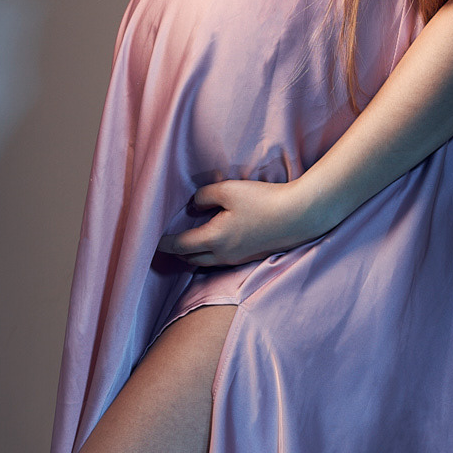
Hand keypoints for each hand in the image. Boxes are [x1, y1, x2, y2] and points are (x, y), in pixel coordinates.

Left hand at [158, 177, 321, 267]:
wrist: (299, 216)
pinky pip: (223, 260)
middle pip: (191, 259)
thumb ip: (204, 196)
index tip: (152, 240)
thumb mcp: (228, 190)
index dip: (164, 243)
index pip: (179, 245)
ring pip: (207, 262)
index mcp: (213, 239)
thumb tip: (194, 206)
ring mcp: (238, 259)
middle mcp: (223, 255)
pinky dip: (212, 253)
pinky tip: (217, 240)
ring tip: (190, 242)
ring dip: (195, 254)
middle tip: (168, 242)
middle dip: (178, 252)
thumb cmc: (263, 201)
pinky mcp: (252, 256)